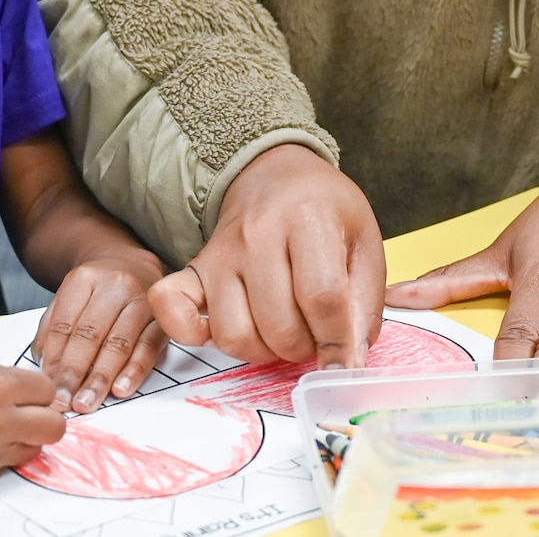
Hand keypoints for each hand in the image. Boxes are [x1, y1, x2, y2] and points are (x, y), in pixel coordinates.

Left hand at [37, 248, 166, 412]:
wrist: (134, 264)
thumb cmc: (98, 289)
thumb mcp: (69, 297)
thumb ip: (52, 329)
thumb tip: (45, 367)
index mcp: (85, 279)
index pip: (65, 324)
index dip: (54, 359)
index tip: (47, 387)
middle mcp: (116, 286)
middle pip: (90, 335)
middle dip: (74, 373)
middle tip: (63, 402)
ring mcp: (143, 300)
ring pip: (119, 343)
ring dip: (101, 378)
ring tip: (86, 402)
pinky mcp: (163, 318)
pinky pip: (148, 347)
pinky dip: (134, 371)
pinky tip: (121, 389)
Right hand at [150, 144, 383, 367]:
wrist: (274, 175)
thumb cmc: (324, 210)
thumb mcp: (364, 241)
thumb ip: (366, 303)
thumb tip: (349, 360)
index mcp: (308, 218)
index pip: (321, 296)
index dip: (338, 342)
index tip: (345, 362)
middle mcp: (258, 234)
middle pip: (278, 324)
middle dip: (304, 348)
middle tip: (315, 336)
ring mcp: (222, 252)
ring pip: (234, 334)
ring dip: (264, 351)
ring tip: (283, 332)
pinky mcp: (196, 268)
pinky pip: (173, 309)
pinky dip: (190, 333)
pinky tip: (224, 330)